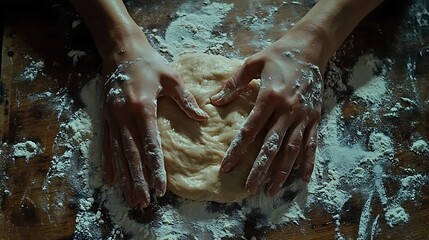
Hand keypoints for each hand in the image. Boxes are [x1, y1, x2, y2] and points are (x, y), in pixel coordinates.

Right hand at [102, 32, 208, 206]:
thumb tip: (203, 118)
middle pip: (133, 155)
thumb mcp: (171, 77)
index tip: (161, 189)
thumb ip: (185, 100)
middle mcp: (124, 117)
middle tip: (145, 203)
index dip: (155, 169)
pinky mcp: (106, 118)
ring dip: (126, 178)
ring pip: (119, 154)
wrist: (121, 49)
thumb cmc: (149, 62)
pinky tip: (112, 179)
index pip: (150, 145)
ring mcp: (112, 118)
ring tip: (131, 198)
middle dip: (139, 181)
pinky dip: (110, 164)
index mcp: (142, 108)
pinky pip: (107, 145)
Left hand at [211, 31, 326, 196]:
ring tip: (272, 190)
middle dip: (260, 169)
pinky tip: (303, 178)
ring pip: (292, 149)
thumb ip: (234, 83)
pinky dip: (308, 161)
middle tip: (249, 188)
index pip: (250, 130)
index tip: (226, 167)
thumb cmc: (277, 55)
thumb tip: (215, 101)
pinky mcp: (314, 118)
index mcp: (269, 97)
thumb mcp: (252, 63)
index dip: (237, 151)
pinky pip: (311, 143)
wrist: (310, 47)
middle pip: (271, 145)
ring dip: (282, 171)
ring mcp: (303, 116)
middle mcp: (287, 110)